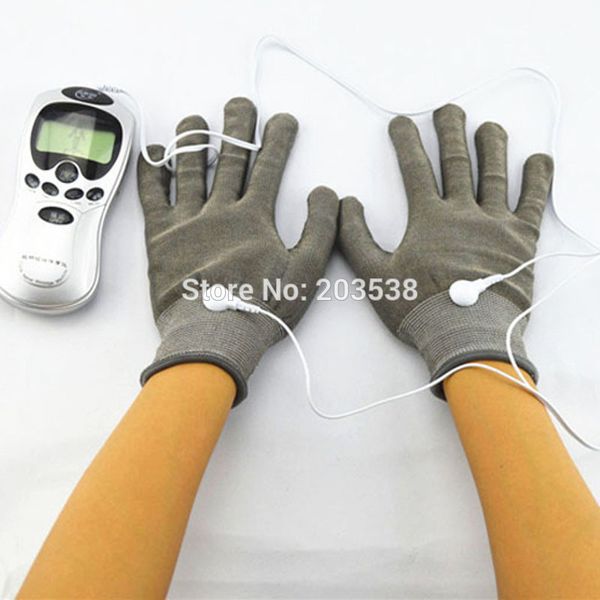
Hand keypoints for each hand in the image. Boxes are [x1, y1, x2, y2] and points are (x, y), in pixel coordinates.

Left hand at [138, 98, 338, 403]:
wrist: (213, 335)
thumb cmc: (261, 307)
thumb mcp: (305, 271)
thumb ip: (319, 229)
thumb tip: (324, 193)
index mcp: (253, 217)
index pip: (269, 168)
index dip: (278, 140)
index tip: (283, 120)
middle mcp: (219, 211)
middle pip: (230, 159)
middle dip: (238, 129)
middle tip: (240, 104)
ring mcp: (186, 221)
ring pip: (190, 170)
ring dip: (194, 141)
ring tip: (196, 120)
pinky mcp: (160, 238)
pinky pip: (152, 197)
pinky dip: (153, 173)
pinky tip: (155, 154)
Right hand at [338, 104, 552, 394]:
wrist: (466, 334)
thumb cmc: (420, 309)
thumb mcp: (375, 276)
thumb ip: (356, 238)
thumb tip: (346, 204)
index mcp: (428, 219)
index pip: (414, 168)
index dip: (406, 141)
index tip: (401, 122)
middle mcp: (463, 212)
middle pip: (455, 161)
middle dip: (449, 131)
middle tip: (448, 110)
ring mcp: (495, 223)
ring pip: (493, 173)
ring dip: (491, 145)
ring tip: (488, 126)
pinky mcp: (521, 239)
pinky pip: (532, 202)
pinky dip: (537, 178)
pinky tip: (537, 158)